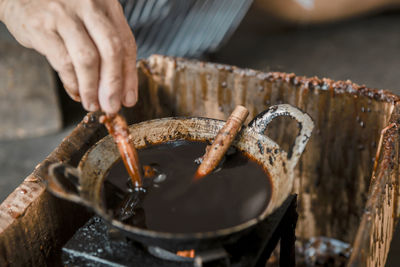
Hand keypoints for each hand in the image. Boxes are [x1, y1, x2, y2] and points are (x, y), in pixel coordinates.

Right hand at [0, 0, 137, 113]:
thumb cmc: (61, 12)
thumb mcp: (90, 21)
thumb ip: (105, 49)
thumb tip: (119, 92)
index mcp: (107, 5)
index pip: (126, 44)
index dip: (130, 76)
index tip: (129, 99)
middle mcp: (89, 6)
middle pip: (111, 51)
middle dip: (114, 85)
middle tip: (112, 106)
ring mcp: (64, 15)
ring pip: (87, 59)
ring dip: (91, 89)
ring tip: (92, 104)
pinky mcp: (41, 27)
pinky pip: (63, 62)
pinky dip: (72, 83)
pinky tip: (75, 92)